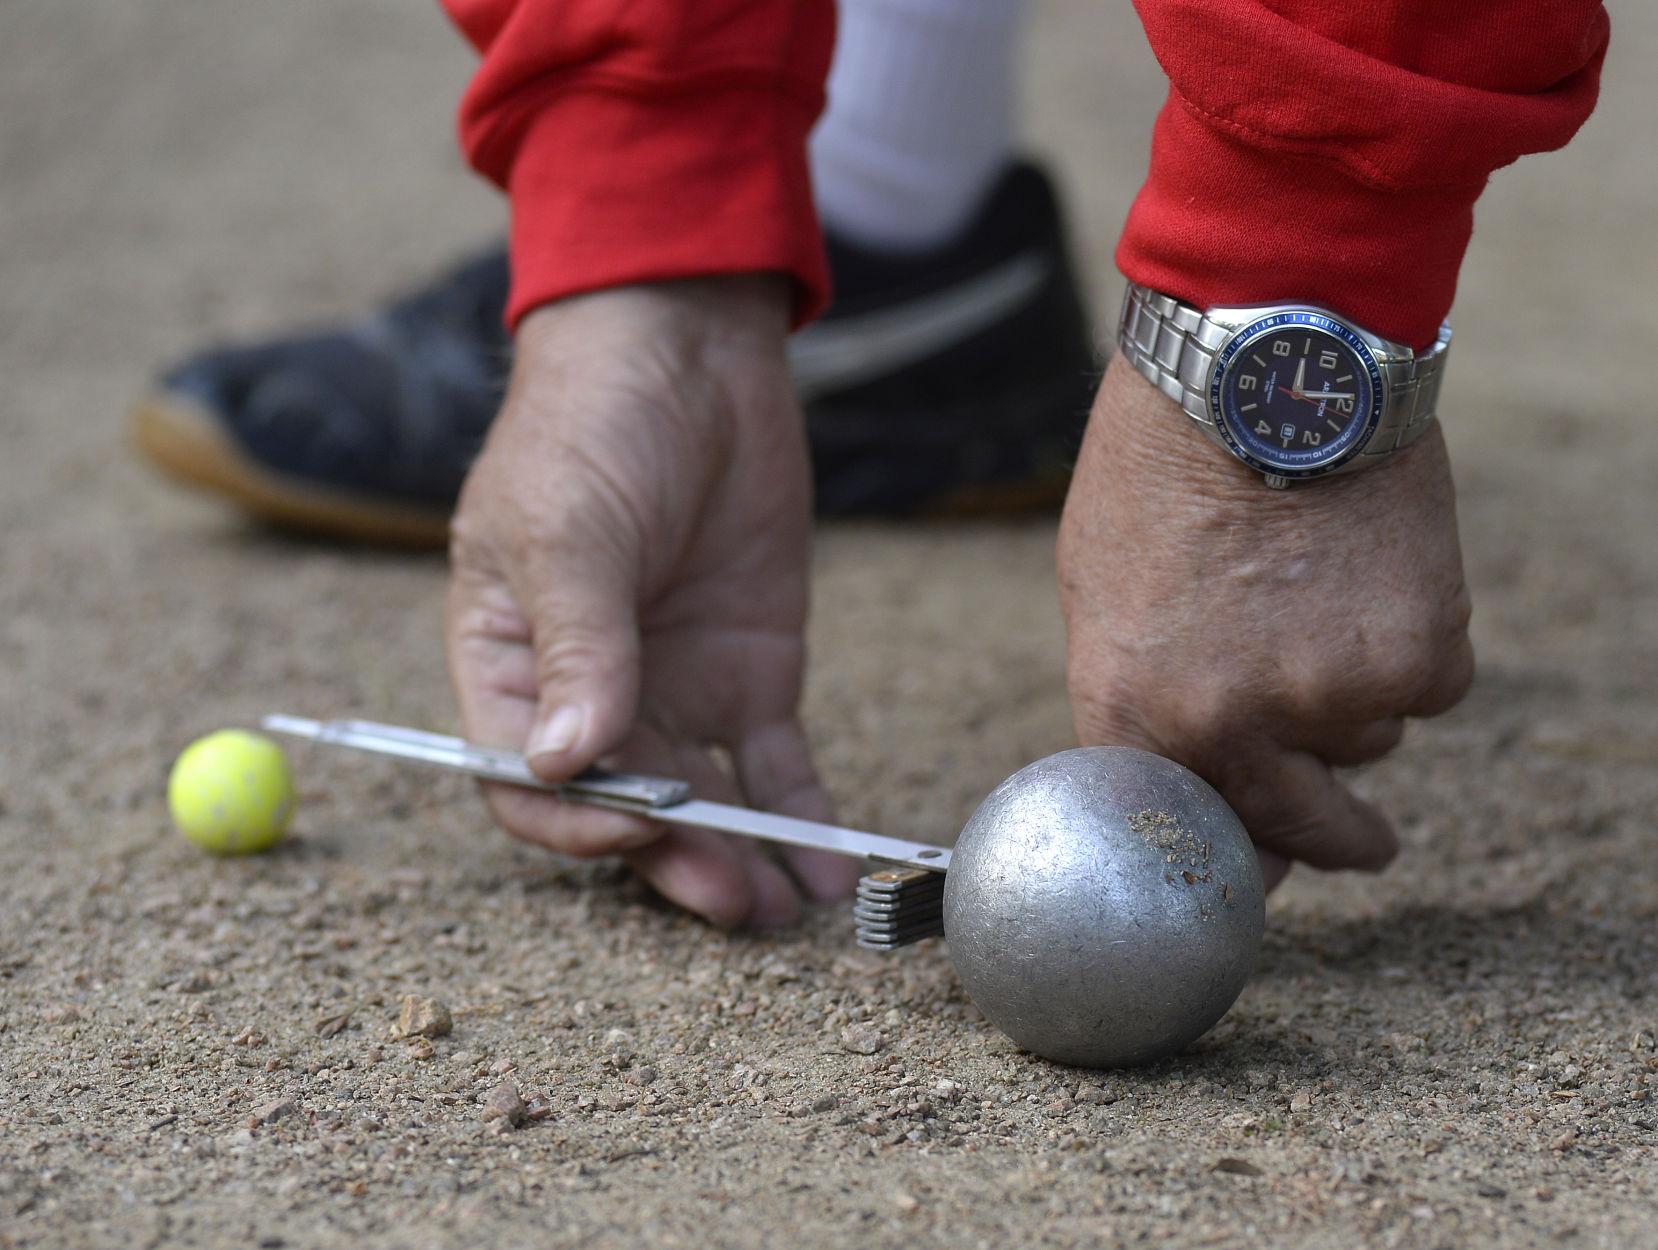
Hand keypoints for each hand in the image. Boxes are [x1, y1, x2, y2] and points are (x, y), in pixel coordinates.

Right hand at [445, 276, 858, 927]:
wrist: (692, 350)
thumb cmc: (593, 425)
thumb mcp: (570, 527)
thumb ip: (578, 646)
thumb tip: (565, 763)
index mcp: (509, 666)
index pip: (523, 779)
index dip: (573, 820)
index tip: (633, 830)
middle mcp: (589, 698)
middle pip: (621, 809)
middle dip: (672, 860)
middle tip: (729, 899)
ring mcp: (674, 692)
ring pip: (700, 806)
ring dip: (737, 860)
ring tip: (784, 906)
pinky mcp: (752, 677)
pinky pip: (774, 769)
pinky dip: (800, 819)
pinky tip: (830, 865)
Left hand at [1057, 358, 1474, 886]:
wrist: (1260, 368)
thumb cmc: (1163, 468)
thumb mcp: (1102, 593)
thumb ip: (1146, 696)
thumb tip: (1190, 769)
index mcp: (1131, 712)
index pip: (1179, 833)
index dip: (1226, 859)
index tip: (1262, 875)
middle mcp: (1226, 727)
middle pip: (1295, 831)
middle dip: (1331, 844)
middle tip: (1359, 843)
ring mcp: (1327, 700)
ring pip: (1368, 745)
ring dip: (1357, 699)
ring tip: (1326, 598)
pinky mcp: (1417, 658)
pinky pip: (1430, 690)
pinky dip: (1416, 648)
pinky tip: (1379, 576)